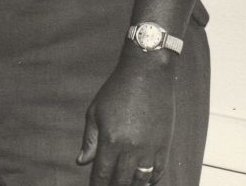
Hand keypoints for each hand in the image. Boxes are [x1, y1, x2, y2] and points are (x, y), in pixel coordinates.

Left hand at [77, 46, 175, 183]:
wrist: (147, 71)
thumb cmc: (118, 89)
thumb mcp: (96, 111)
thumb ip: (89, 140)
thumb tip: (81, 162)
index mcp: (111, 141)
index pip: (101, 177)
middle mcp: (130, 149)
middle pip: (121, 183)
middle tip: (109, 185)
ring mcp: (149, 148)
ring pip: (140, 182)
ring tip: (125, 183)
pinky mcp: (164, 144)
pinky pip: (158, 172)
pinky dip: (150, 180)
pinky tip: (143, 180)